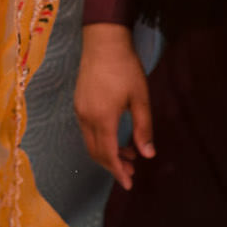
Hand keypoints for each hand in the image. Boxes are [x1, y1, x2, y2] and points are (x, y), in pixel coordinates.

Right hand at [75, 23, 152, 189]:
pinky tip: (116, 136)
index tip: (129, 185)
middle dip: (113, 166)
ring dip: (107, 153)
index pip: (108, 155)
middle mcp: (86, 118)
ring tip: (129, 155)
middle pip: (96, 152)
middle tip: (132, 172)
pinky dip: (101, 141)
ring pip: (90, 142)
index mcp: (103, 119)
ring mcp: (80, 110)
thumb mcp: (140, 99)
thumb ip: (143, 128)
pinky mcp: (79, 103)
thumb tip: (147, 155)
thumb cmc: (126, 68)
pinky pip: (87, 131)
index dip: (118, 172)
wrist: (103, 41)